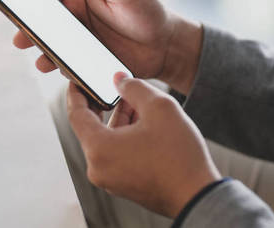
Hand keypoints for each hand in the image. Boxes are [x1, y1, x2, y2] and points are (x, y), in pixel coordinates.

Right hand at [12, 0, 202, 93]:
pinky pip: (69, 68)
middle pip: (44, 25)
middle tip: (21, 40)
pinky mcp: (88, 64)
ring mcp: (80, 44)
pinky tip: (63, 71)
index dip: (31, 2)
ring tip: (42, 61)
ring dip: (43, 54)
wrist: (166, 45)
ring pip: (53, 48)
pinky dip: (63, 71)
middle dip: (29, 32)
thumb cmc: (145, 9)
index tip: (18, 9)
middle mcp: (75, 20)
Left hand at [66, 72, 220, 216]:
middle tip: (118, 86)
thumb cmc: (179, 154)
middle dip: (107, 105)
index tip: (78, 79)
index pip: (76, 114)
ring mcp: (111, 180)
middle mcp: (98, 168)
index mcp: (98, 148)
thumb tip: (118, 79)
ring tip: (140, 105)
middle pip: (94, 128)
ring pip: (108, 141)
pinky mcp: (124, 185)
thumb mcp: (159, 107)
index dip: (76, 93)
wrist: (197, 194)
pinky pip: (117, 155)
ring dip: (121, 121)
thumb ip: (134, 87)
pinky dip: (126, 138)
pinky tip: (145, 126)